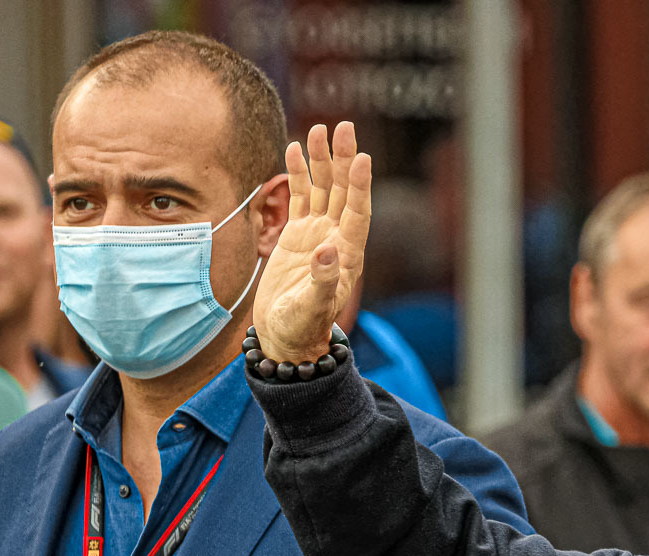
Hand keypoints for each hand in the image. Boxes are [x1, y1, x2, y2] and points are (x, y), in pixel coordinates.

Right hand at [253, 122, 371, 362]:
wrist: (286, 335)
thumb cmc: (302, 327)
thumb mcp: (312, 308)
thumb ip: (322, 282)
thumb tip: (327, 251)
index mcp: (348, 254)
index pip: (358, 212)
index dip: (360, 186)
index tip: (362, 158)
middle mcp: (336, 238)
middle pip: (343, 191)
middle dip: (343, 159)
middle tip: (344, 126)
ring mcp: (317, 233)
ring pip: (322, 189)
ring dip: (322, 160)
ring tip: (319, 129)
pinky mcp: (297, 234)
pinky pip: (300, 197)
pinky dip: (299, 174)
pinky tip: (296, 149)